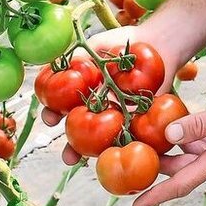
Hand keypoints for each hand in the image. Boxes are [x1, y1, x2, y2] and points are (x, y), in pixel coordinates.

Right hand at [56, 25, 182, 165]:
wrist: (156, 42)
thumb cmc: (123, 43)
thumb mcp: (95, 46)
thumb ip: (76, 57)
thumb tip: (53, 66)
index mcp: (86, 93)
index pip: (64, 108)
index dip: (54, 115)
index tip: (49, 118)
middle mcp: (101, 109)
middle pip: (83, 133)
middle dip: (73, 147)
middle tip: (68, 157)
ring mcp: (121, 117)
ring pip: (106, 141)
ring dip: (95, 155)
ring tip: (87, 163)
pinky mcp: (142, 121)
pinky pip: (133, 137)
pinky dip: (127, 147)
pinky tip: (119, 154)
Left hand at [130, 87, 205, 205]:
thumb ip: (199, 124)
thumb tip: (169, 134)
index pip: (182, 184)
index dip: (157, 195)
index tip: (136, 205)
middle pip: (187, 171)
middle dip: (164, 166)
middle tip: (140, 155)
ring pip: (199, 162)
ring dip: (180, 155)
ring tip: (158, 141)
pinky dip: (197, 148)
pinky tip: (189, 134)